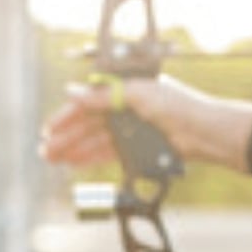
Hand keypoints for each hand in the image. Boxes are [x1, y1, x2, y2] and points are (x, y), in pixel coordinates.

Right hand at [39, 76, 234, 166]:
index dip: (67, 115)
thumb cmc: (177, 106)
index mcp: (126, 88)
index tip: (48, 129)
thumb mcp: (138, 95)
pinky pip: (109, 152)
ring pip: (95, 140)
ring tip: (53, 160)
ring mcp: (131, 128)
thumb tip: (71, 91)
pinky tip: (74, 163)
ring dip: (74, 149)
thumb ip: (104, 96)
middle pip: (89, 123)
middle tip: (44, 152)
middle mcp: (126, 107)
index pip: (89, 101)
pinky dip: (91, 157)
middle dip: (66, 137)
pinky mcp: (137, 148)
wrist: (206, 132)